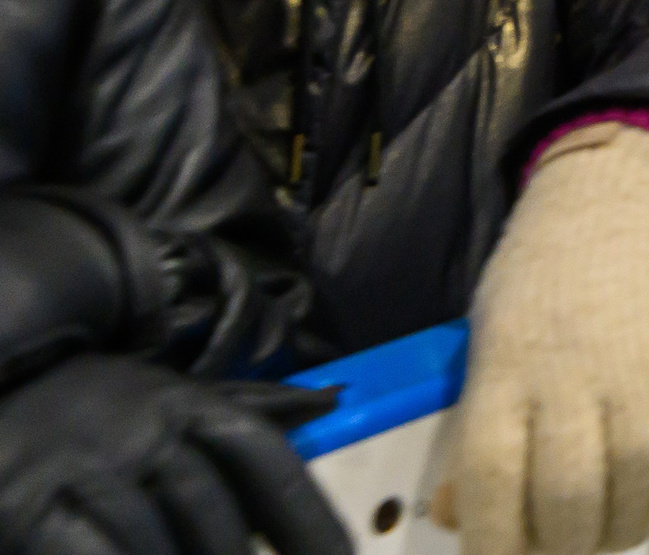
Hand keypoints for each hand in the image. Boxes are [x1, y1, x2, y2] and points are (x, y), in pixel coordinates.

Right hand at [0, 354, 346, 554]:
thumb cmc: (76, 410)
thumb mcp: (159, 398)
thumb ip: (244, 406)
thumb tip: (329, 400)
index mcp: (182, 402)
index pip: (263, 457)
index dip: (307, 516)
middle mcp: (139, 425)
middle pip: (214, 512)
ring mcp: (81, 464)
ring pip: (154, 540)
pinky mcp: (24, 502)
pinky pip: (93, 551)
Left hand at [436, 124, 648, 554]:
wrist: (630, 191)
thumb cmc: (550, 270)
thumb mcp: (490, 337)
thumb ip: (477, 429)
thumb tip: (457, 520)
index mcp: (504, 368)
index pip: (489, 484)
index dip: (495, 546)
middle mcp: (571, 377)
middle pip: (565, 506)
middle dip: (565, 548)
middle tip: (566, 544)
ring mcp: (641, 378)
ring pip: (631, 499)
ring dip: (621, 535)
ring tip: (614, 531)